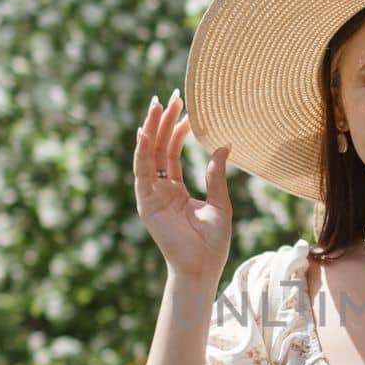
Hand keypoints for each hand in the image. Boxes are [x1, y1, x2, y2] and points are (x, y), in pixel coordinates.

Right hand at [133, 89, 233, 278]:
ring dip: (151, 129)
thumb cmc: (213, 243)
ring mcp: (151, 196)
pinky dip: (141, 153)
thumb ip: (216, 175)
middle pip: (158, 148)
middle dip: (162, 122)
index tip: (185, 108)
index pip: (171, 152)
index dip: (176, 129)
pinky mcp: (146, 203)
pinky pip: (142, 173)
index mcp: (175, 190)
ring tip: (157, 105)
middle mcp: (160, 190)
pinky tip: (144, 132)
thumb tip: (223, 145)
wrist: (203, 268)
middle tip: (171, 96)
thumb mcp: (220, 202)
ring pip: (148, 155)